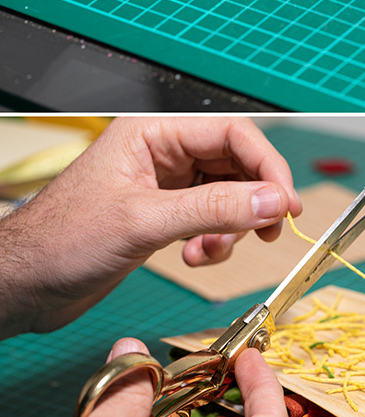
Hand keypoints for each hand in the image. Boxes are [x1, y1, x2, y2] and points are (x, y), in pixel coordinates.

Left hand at [0, 117, 300, 336]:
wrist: (24, 285)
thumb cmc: (59, 241)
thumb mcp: (144, 222)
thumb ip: (213, 209)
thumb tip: (272, 200)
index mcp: (153, 132)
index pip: (233, 133)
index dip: (267, 166)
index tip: (286, 202)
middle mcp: (163, 152)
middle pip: (237, 164)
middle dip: (253, 200)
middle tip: (269, 230)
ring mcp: (165, 184)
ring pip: (229, 195)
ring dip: (233, 227)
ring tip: (211, 250)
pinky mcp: (165, 215)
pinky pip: (213, 219)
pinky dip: (216, 241)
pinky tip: (195, 256)